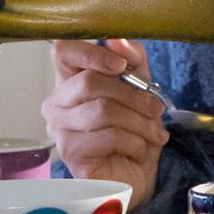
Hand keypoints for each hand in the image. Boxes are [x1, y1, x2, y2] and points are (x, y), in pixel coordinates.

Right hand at [43, 39, 167, 208]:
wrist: (138, 174)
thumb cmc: (133, 129)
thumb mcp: (140, 88)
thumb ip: (132, 60)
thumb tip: (118, 40)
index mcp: (69, 81)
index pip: (62, 52)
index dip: (92, 53)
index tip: (121, 66)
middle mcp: (56, 104)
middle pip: (88, 82)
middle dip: (132, 95)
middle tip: (156, 108)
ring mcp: (60, 130)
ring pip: (102, 111)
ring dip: (139, 121)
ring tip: (154, 132)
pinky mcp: (71, 155)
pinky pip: (108, 137)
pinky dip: (134, 142)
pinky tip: (139, 149)